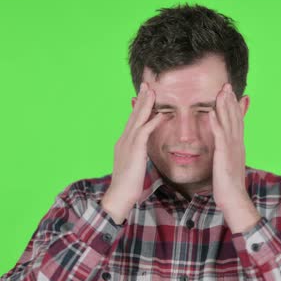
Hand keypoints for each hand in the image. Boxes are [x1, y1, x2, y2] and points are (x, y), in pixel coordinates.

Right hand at [101, 83, 165, 223]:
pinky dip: (152, 121)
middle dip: (141, 99)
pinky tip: (161, 114)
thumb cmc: (128, 185)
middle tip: (146, 84)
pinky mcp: (134, 150)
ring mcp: (128, 144)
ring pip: (138, 119)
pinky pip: (144, 132)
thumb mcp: (133, 165)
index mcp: (124, 143)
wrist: (119, 196)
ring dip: (146, 104)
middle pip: (134, 115)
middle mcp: (124, 140)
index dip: (138, 107)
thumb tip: (142, 152)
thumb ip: (138, 155)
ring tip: (152, 91)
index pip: (132, 121)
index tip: (144, 95)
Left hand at [208, 83, 260, 232]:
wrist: (233, 198)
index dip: (234, 106)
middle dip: (230, 100)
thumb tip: (227, 147)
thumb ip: (228, 152)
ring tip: (221, 91)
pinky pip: (219, 135)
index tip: (231, 93)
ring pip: (228, 122)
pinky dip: (215, 122)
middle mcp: (237, 143)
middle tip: (227, 85)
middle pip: (234, 117)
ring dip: (224, 106)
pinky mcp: (224, 154)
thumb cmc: (228, 185)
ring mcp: (231, 148)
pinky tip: (210, 112)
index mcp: (238, 145)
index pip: (237, 121)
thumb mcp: (229, 164)